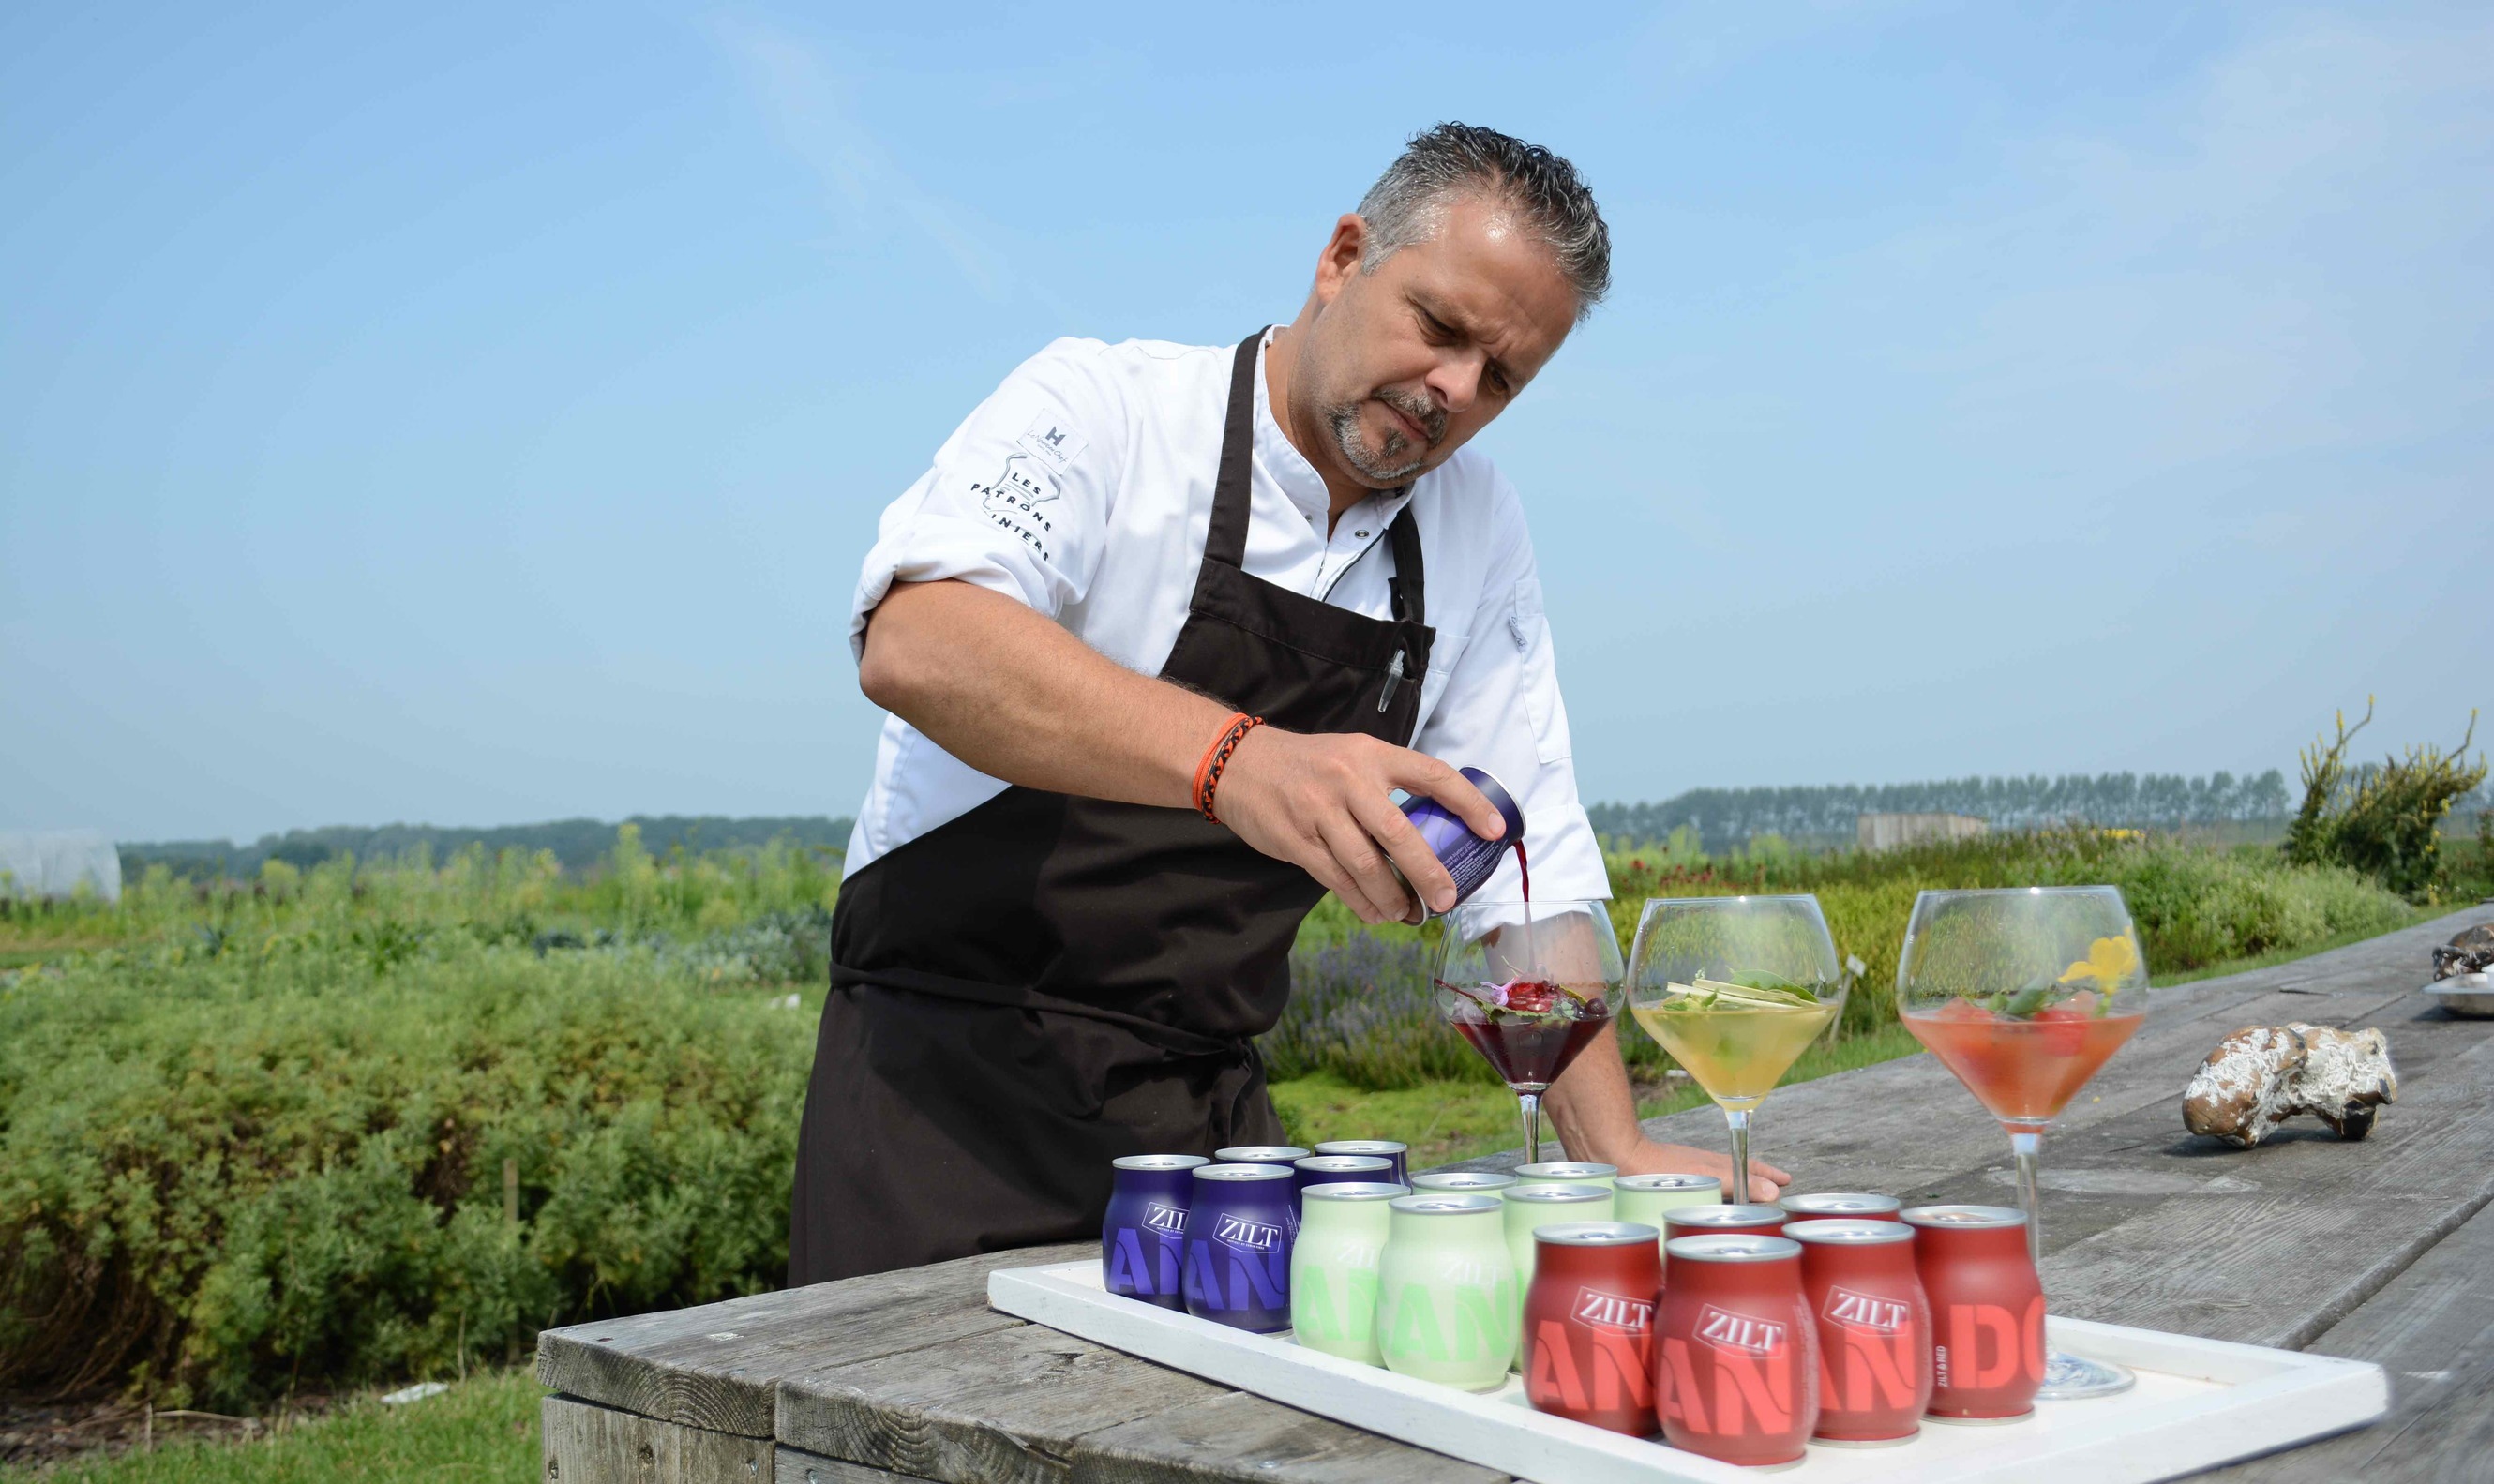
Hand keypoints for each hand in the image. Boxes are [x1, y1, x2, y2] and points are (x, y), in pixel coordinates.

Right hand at [1213, 726, 1505, 923]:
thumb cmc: (1308, 765)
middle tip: (1446, 899)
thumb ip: (1388, 783)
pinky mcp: (1297, 841)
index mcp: (1372, 755)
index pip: (1432, 775)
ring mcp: (1320, 812)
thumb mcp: (1352, 755)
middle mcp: (1348, 781)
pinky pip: (1336, 881)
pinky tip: (1376, 913)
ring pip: (1366, 867)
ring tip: (1408, 914)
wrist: (1239, 764)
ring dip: (1392, 898)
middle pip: (1399, 834)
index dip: (1469, 804)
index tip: (1495, 830)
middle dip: (1428, 873)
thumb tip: (1434, 828)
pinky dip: (1361, 903)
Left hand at [1606, 1136, 1791, 1203]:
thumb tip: (1775, 1192)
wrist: (1613, 1160)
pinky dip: (1710, 1201)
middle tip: (1774, 1193)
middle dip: (1755, 1184)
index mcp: (1713, 1165)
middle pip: (1735, 1175)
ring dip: (1732, 1194)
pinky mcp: (1667, 1187)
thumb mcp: (1703, 1178)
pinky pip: (1698, 1194)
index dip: (1768, 1175)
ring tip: (1744, 1206)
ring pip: (1716, 1185)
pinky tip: (1704, 1212)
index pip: (1748, 1168)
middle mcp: (1701, 1170)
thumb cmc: (1656, 1170)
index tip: (1787, 1180)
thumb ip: (1738, 1183)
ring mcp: (1684, 1178)